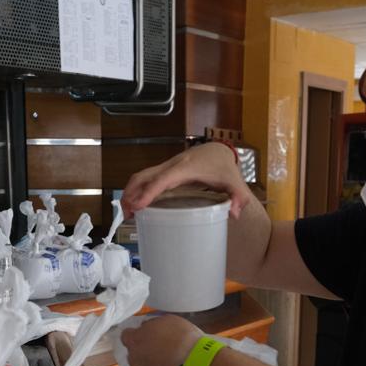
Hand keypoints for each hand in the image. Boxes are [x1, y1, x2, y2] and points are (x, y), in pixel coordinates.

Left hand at [120, 315, 203, 365]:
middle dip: (143, 350)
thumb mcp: (168, 320)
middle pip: (134, 353)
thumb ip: (152, 325)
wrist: (197, 365)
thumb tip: (146, 328)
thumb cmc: (182, 338)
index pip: (126, 335)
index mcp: (134, 341)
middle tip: (161, 347)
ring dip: (152, 364)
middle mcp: (134, 359)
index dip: (137, 334)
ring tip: (168, 361)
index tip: (148, 334)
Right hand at [121, 142, 252, 219]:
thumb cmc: (223, 167)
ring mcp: (166, 168)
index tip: (138, 206)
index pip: (163, 179)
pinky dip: (137, 190)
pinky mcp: (165, 172)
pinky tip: (136, 205)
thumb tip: (234, 213)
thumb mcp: (234, 182)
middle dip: (131, 193)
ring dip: (130, 192)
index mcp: (186, 168)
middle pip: (144, 176)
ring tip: (127, 213)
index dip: (149, 192)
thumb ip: (238, 196)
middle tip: (127, 214)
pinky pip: (146, 179)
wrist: (218, 151)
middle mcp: (172, 166)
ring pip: (141, 176)